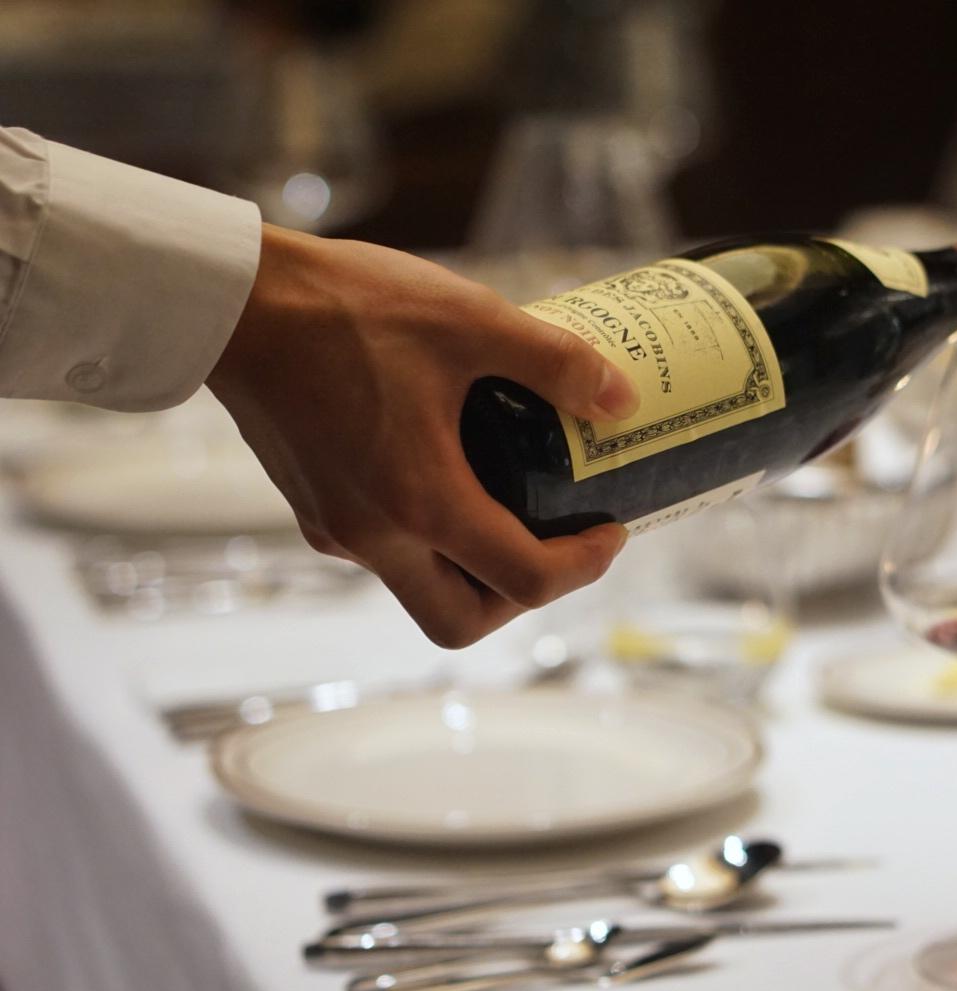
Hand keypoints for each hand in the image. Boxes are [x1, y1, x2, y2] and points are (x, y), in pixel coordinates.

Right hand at [207, 225, 638, 646]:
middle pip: (462, 620)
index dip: (585, 567)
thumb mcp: (470, 320)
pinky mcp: (312, 506)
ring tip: (517, 502)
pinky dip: (431, 533)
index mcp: (421, 506)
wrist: (233, 300)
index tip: (612, 531)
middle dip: (523, 597)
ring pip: (420, 588)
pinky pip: (384, 548)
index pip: (525, 582)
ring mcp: (334, 527)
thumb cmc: (345, 310)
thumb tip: (620, 399)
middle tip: (561, 541)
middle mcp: (373, 538)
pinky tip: (455, 468)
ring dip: (475, 567)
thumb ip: (555, 363)